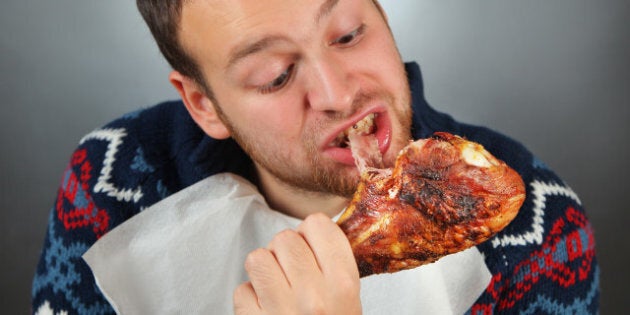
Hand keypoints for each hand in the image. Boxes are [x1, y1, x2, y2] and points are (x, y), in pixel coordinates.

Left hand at [233, 213, 361, 314]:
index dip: (312, 233)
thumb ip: (337, 264)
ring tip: (277, 287)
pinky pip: (242, 290)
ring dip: (265, 270)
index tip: (311, 246)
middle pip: (284, 237)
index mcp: (342, 284)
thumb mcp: (350, 298)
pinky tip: (266, 308)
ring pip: (258, 257)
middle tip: (293, 273)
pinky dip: (251, 298)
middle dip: (285, 252)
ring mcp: (280, 311)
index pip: (318, 224)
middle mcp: (312, 297)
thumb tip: (319, 227)